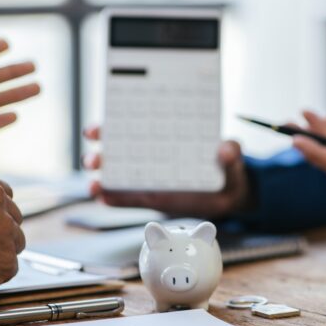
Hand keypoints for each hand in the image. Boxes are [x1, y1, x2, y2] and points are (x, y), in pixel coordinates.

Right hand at [83, 126, 250, 218]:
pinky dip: (113, 200)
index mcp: (162, 138)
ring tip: (94, 186)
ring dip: (99, 180)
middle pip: (115, 152)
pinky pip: (127, 200)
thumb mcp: (232, 156)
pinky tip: (103, 200)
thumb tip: (225, 149)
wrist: (230, 195)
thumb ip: (230, 150)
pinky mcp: (151, 200)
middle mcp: (149, 157)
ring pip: (115, 177)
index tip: (98, 129)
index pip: (132, 127)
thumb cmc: (228, 166)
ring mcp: (147, 180)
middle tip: (92, 160)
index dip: (110, 124)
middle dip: (97, 154)